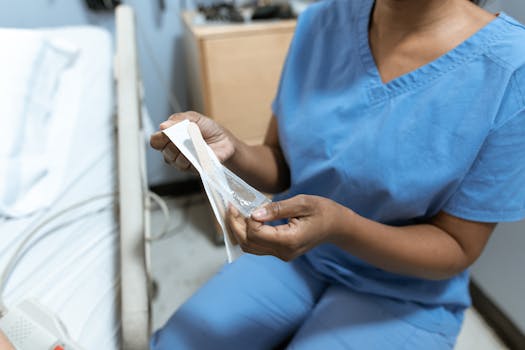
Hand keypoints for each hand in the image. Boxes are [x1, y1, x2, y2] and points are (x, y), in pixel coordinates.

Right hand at [150, 111, 235, 170]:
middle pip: (165, 152)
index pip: (155, 142)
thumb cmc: (207, 129)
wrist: (225, 140)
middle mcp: (173, 153)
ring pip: (176, 160)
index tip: (168, 133)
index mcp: (170, 138)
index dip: (159, 138)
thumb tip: (163, 126)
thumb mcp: (193, 118)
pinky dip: (195, 157)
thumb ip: (178, 120)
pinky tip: (201, 152)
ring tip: (196, 143)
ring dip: (186, 150)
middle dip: (175, 143)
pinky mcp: (194, 169)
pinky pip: (190, 166)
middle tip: (186, 137)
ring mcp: (183, 163)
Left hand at [226, 194, 349, 260]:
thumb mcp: (302, 203)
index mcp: (289, 240)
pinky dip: (247, 234)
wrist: (336, 226)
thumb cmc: (322, 210)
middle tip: (230, 206)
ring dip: (238, 230)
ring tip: (234, 212)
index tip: (244, 203)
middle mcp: (283, 252)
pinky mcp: (280, 252)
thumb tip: (254, 213)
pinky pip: (257, 246)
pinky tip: (244, 219)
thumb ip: (277, 208)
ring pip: (250, 247)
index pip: (256, 233)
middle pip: (248, 243)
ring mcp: (281, 255)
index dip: (247, 218)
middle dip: (234, 225)